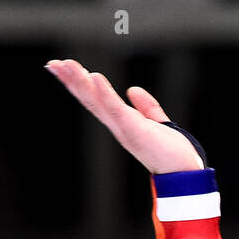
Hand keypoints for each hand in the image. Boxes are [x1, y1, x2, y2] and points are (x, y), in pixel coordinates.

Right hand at [45, 58, 205, 174]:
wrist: (185, 174)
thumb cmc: (172, 154)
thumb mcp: (157, 123)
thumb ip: (147, 108)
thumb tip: (133, 90)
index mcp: (122, 122)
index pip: (96, 100)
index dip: (79, 84)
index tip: (62, 68)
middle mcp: (118, 126)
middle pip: (90, 100)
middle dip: (71, 82)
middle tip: (53, 64)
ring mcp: (124, 129)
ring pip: (97, 102)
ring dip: (80, 83)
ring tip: (66, 65)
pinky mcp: (135, 131)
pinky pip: (116, 110)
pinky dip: (104, 94)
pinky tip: (94, 77)